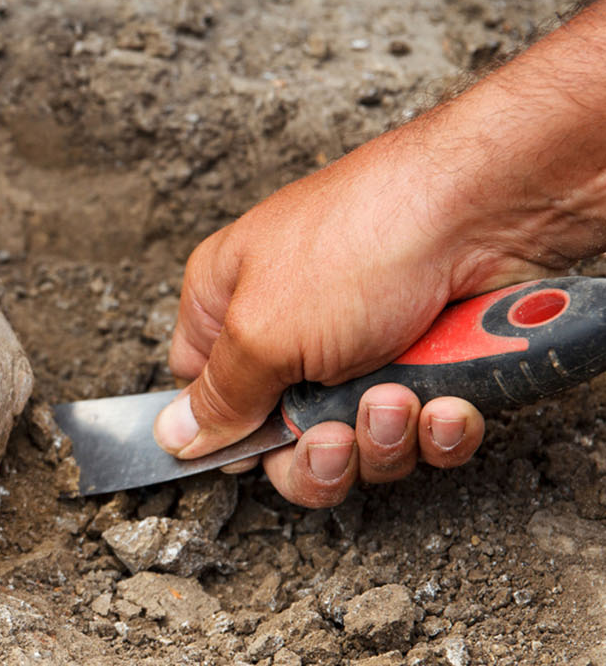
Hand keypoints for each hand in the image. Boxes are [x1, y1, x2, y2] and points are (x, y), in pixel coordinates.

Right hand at [152, 0, 605, 506]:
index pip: (202, 394)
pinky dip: (437, 430)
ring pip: (359, 447)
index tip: (257, 448)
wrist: (489, 209)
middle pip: (283, 442)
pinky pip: (422, 436)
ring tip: (400, 397)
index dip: (227, 435)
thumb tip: (176, 436)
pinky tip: (445, 401)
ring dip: (383, 438)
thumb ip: (218, 397)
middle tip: (337, 437)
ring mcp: (362, 351)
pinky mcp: (429, 367)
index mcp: (227, 306)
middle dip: (319, 456)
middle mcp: (290, 331)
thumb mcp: (262, 330)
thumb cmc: (363, 239)